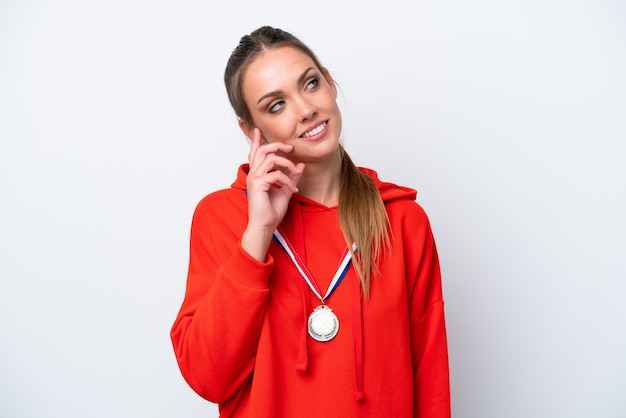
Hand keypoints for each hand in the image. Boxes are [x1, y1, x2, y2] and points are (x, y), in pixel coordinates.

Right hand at [242, 128, 304, 260]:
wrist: (265, 226)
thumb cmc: (271, 211)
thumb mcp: (285, 191)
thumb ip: (291, 177)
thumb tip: (300, 165)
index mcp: (257, 174)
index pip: (255, 153)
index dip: (256, 141)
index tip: (258, 130)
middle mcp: (253, 174)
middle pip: (263, 150)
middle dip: (277, 146)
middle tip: (290, 149)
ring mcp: (254, 178)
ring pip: (270, 159)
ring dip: (287, 164)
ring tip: (295, 173)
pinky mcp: (258, 184)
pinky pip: (276, 174)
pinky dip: (287, 179)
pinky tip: (293, 188)